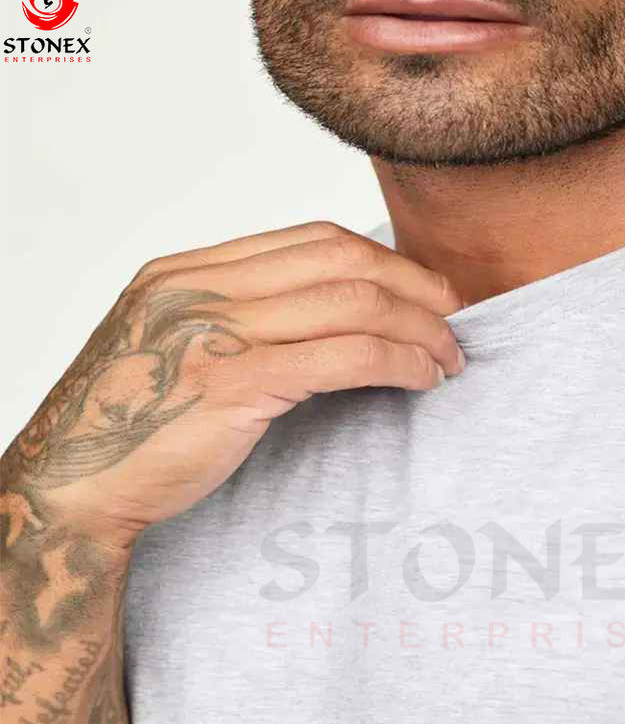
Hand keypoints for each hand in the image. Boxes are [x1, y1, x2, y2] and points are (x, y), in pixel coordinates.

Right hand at [1, 221, 464, 547]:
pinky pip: (344, 356)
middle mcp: (200, 288)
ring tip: (447, 359)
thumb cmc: (133, 426)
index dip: (384, 259)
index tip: (426, 291)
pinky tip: (422, 379)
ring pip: (352, 303)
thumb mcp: (178, 348)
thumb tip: (329, 316)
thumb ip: (240, 320)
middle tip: (453, 321)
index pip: (313, 238)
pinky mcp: (234, 383)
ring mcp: (214, 332)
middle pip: (342, 260)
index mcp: (188, 271)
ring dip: (417, 328)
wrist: (72, 485)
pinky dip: (397, 362)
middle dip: (415, 287)